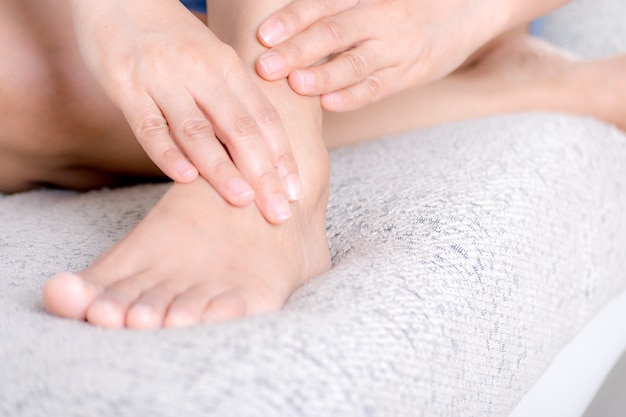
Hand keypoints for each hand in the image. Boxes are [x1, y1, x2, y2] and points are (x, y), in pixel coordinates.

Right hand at [70, 0, 301, 222]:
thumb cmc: (171, 36)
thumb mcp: (212, 58)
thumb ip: (233, 97)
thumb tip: (260, 146)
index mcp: (227, 67)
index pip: (264, 117)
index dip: (282, 156)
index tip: (296, 190)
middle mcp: (200, 73)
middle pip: (240, 130)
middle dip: (263, 174)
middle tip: (279, 212)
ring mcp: (162, 80)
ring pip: (198, 131)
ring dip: (222, 169)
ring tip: (243, 201)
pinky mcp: (126, 87)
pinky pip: (149, 125)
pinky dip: (167, 153)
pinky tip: (185, 179)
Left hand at [256, 0, 507, 110]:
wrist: (473, 6)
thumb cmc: (410, 1)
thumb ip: (340, 6)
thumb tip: (299, 20)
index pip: (324, 5)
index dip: (293, 19)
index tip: (265, 35)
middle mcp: (383, 17)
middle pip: (335, 33)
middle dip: (298, 50)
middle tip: (266, 66)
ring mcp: (399, 47)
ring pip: (357, 64)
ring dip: (323, 76)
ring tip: (295, 85)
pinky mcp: (413, 73)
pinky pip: (380, 87)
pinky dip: (354, 96)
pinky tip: (329, 104)